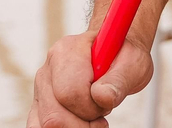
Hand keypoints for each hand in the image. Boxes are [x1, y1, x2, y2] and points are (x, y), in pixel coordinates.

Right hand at [27, 31, 151, 127]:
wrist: (116, 56)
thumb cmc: (123, 58)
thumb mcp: (132, 63)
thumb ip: (119, 79)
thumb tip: (101, 97)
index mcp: (67, 51)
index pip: (70, 92)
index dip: (92, 107)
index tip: (107, 103)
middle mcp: (48, 69)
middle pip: (54, 115)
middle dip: (82, 124)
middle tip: (101, 115)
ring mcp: (40, 88)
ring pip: (45, 124)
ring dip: (73, 127)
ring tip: (93, 118)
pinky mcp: (40, 105)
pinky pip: (39, 126)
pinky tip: (80, 123)